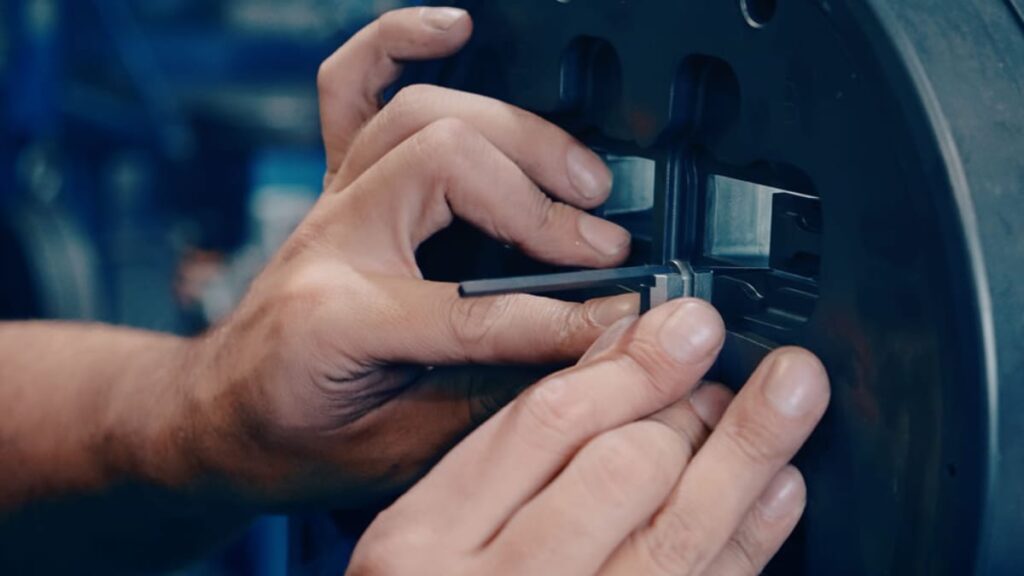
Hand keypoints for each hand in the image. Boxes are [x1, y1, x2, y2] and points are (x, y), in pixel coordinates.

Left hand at [186, 7, 638, 505]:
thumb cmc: (293, 439)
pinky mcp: (336, 184)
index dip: (564, 317)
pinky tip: (455, 31)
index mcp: (335, 320)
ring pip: (421, 114)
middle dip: (542, 202)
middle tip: (604, 244)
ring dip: (513, 132)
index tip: (624, 320)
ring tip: (580, 175)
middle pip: (447, 162)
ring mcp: (331, 201)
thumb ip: (495, 391)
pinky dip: (401, 44)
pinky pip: (353, 86)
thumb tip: (588, 346)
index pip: (476, 305)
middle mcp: (330, 241)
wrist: (222, 420)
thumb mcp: (402, 450)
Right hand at [348, 300, 830, 575]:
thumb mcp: (432, 532)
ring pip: (679, 535)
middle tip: (727, 370)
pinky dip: (753, 542)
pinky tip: (779, 492)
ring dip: (748, 454)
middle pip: (622, 469)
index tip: (685, 325)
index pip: (545, 425)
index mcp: (427, 542)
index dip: (633, 366)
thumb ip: (511, 450)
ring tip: (791, 393)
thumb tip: (614, 357)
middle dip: (692, 404)